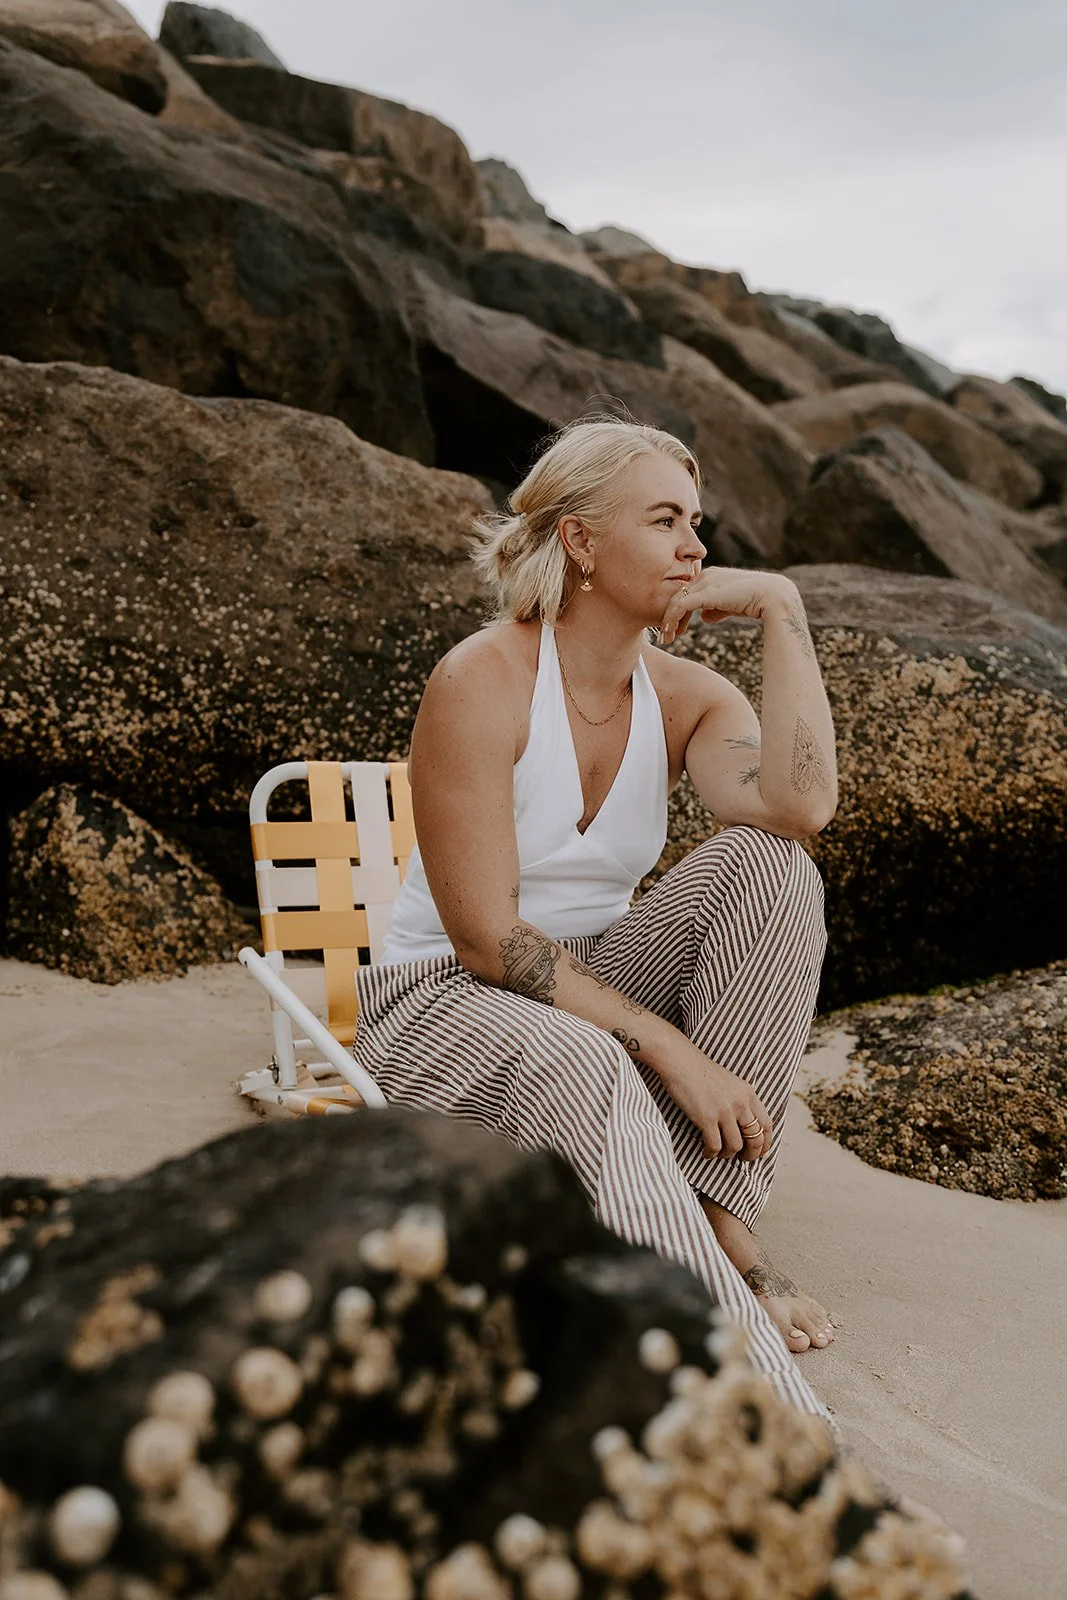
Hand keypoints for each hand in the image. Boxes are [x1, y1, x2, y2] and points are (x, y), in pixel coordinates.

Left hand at [660, 569, 796, 645]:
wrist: (773, 597)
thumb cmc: (757, 602)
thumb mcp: (732, 605)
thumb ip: (716, 608)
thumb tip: (704, 616)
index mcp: (712, 577)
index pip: (687, 593)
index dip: (678, 612)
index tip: (676, 630)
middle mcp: (706, 576)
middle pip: (678, 596)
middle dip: (669, 617)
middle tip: (665, 636)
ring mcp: (705, 583)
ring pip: (676, 601)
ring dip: (668, 621)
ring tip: (666, 639)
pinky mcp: (706, 593)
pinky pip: (681, 606)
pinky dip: (672, 620)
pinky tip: (671, 634)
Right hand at [664, 1049, 773, 1161]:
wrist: (681, 1062)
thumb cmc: (701, 1072)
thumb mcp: (730, 1083)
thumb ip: (740, 1101)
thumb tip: (744, 1127)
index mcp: (748, 1093)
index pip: (766, 1124)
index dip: (766, 1142)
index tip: (761, 1152)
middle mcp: (740, 1103)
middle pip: (755, 1138)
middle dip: (751, 1154)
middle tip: (744, 1159)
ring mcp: (724, 1111)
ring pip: (735, 1145)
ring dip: (728, 1154)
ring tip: (720, 1153)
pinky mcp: (707, 1118)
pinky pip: (715, 1146)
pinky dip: (711, 1153)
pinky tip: (706, 1152)